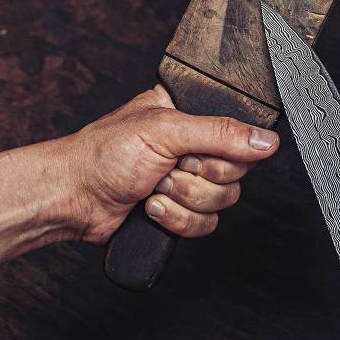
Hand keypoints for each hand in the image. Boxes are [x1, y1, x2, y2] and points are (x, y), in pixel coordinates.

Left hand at [52, 86, 279, 243]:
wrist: (74, 198)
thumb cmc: (102, 154)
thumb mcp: (164, 131)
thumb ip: (218, 133)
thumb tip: (265, 140)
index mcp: (190, 115)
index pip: (239, 133)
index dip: (225, 150)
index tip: (197, 153)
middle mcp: (193, 147)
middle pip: (235, 173)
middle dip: (197, 178)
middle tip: (167, 168)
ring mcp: (187, 182)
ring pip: (221, 202)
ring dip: (183, 201)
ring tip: (152, 188)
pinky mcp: (180, 212)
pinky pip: (205, 225)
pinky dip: (177, 221)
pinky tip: (150, 208)